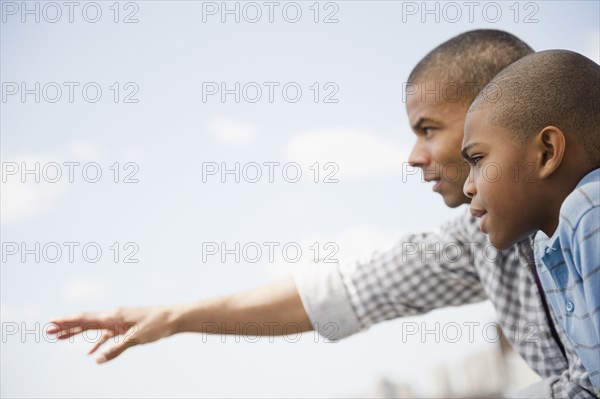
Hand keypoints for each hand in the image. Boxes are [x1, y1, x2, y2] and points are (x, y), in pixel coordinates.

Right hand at [48, 305, 177, 363]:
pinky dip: (97, 342)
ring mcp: (119, 321)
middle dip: (67, 326)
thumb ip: (116, 348)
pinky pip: (107, 335)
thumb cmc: (157, 324)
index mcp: (114, 315)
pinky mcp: (126, 327)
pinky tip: (90, 353)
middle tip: (48, 331)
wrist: (173, 318)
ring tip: (60, 338)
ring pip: (94, 328)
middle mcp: (114, 316)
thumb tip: (96, 360)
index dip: (68, 320)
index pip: (86, 318)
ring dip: (78, 333)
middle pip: (86, 321)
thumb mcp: (136, 338)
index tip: (51, 321)